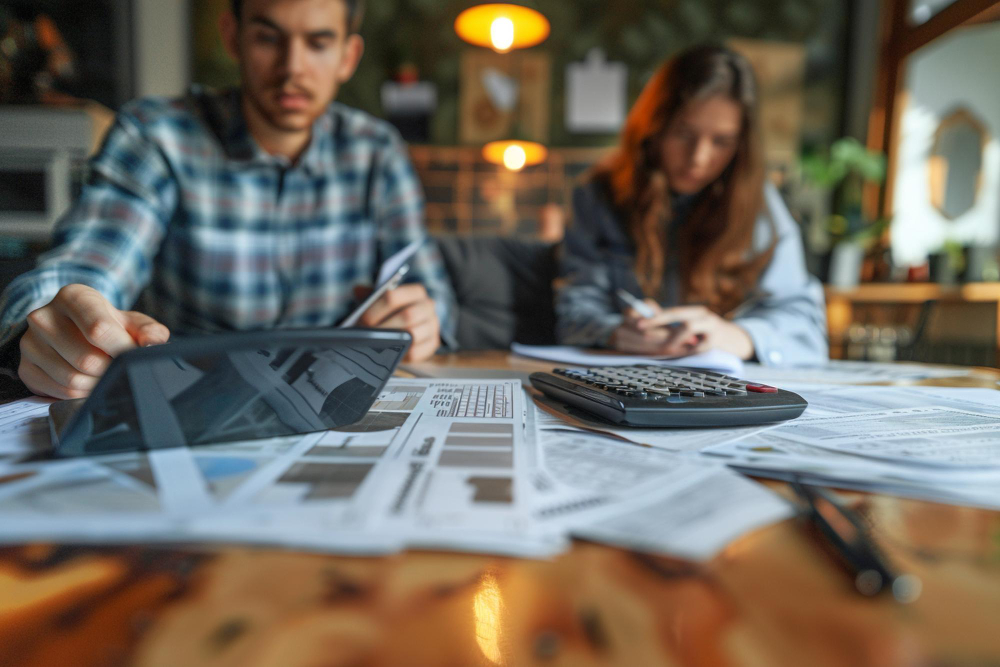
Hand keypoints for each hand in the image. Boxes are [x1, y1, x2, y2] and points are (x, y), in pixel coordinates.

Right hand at [18, 284, 170, 398]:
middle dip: (111, 369)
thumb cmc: (108, 325)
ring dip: (97, 385)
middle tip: (118, 366)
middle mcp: (44, 316)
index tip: (133, 355)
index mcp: (73, 297)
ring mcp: (30, 342)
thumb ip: (149, 331)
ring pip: (72, 380)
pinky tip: (88, 382)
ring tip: (104, 373)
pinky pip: (59, 392)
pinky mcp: (25, 367)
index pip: (99, 329)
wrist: (76, 331)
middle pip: (87, 360)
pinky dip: (80, 394)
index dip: (122, 349)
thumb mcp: (132, 322)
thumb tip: (152, 343)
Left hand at [355, 284, 440, 361]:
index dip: (375, 310)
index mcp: (415, 292)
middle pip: (406, 316)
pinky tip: (388, 354)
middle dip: (383, 328)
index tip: (362, 321)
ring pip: (413, 335)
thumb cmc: (392, 311)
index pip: (393, 297)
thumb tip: (357, 290)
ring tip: (374, 346)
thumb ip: (371, 294)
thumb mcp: (382, 300)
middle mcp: (428, 306)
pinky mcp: (433, 344)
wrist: (412, 326)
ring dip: (391, 342)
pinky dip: (400, 355)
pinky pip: (416, 352)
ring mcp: (433, 326)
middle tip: (367, 338)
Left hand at [611, 304, 753, 359]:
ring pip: (688, 326)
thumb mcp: (694, 327)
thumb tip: (648, 331)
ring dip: (673, 338)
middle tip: (642, 332)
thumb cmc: (708, 336)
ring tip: (666, 348)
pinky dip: (688, 350)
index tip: (638, 324)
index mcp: (695, 311)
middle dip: (658, 323)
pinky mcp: (718, 340)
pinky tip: (684, 354)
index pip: (672, 312)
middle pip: (678, 316)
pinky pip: (699, 345)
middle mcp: (703, 315)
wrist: (736, 341)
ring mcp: (712, 326)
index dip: (655, 317)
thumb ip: (676, 328)